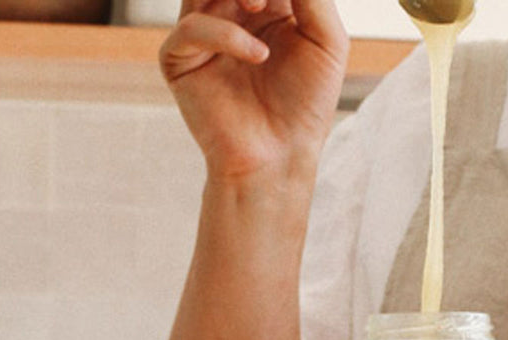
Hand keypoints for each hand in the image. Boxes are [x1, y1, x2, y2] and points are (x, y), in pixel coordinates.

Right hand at [160, 0, 347, 179]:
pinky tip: (257, 55)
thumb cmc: (306, 106)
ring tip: (261, 6)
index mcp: (265, 4)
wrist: (280, 157)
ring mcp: (202, 33)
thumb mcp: (326, 40)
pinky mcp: (180, 60)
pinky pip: (191, 27)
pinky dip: (225, 33)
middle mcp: (229, 13)